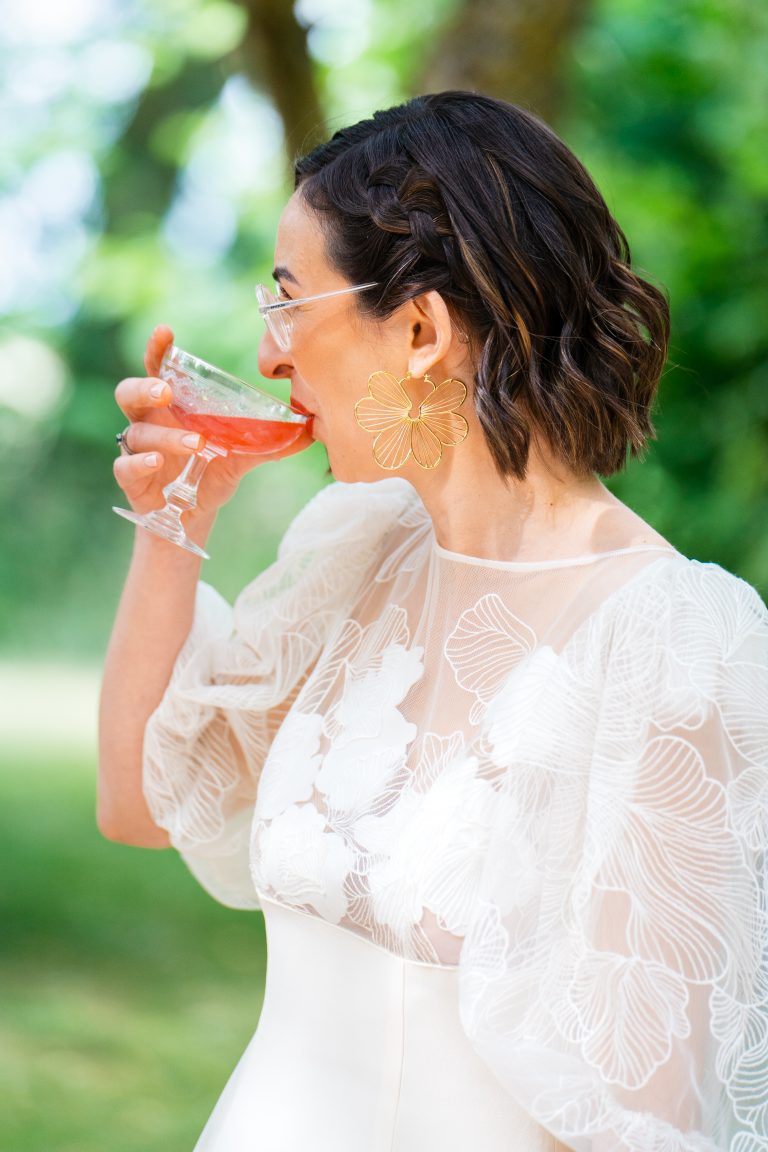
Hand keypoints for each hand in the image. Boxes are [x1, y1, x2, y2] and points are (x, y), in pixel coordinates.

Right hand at [113, 325, 313, 520]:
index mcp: (173, 407)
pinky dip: (140, 463)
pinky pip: (125, 466)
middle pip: (129, 393)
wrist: (193, 515)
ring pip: (137, 433)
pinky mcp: (133, 479)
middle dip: (145, 387)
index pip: (158, 370)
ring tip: (197, 444)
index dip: (158, 350)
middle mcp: (150, 422)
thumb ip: (270, 442)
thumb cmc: (211, 472)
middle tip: (167, 391)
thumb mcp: (242, 455)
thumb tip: (309, 431)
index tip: (165, 332)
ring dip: (166, 436)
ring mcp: (137, 450)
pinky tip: (158, 463)